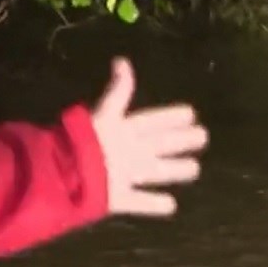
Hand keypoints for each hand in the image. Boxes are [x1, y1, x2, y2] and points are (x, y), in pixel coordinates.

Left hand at [91, 57, 208, 216]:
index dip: (170, 117)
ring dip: (174, 170)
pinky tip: (170, 206)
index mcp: (123, 131)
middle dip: (180, 141)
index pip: (151, 121)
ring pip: (154, 172)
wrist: (65, 176)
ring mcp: (122, 176)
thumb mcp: (105, 114)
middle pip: (158, 145)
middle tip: (202, 137)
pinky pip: (139, 202)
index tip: (191, 113)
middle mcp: (126, 152)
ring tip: (194, 169)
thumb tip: (122, 61)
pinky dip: (154, 205)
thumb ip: (117, 92)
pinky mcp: (117, 198)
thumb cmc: (87, 142)